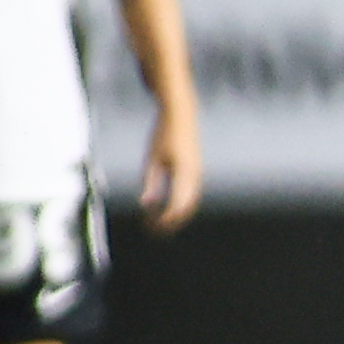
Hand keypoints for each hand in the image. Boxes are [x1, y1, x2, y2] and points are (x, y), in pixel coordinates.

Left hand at [140, 111, 201, 232]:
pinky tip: (165, 204)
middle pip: (186, 209)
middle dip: (170, 222)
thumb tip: (146, 204)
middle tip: (152, 227)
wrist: (181, 115)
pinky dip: (178, 204)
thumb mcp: (152, 158)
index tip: (149, 225)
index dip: (164, 221)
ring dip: (175, 214)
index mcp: (184, 173)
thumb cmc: (164, 134)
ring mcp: (197, 174)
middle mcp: (194, 176)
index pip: (176, 207)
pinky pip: (190, 194)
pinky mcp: (195, 171)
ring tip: (157, 219)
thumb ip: (150, 183)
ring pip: (189, 203)